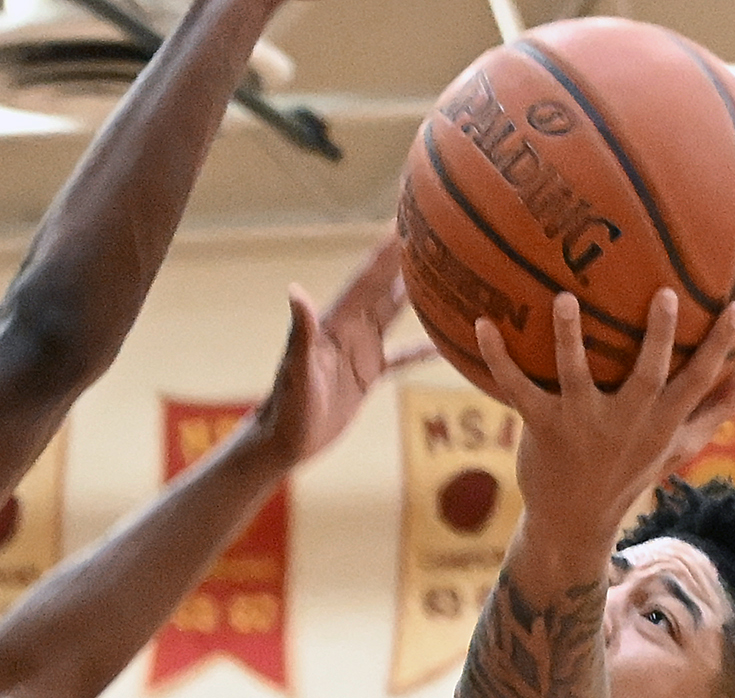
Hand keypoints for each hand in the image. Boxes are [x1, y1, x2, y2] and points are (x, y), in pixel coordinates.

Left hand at [249, 234, 432, 465]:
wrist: (284, 441)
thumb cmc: (287, 409)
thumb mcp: (297, 372)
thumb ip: (301, 332)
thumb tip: (295, 291)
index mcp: (337, 322)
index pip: (368, 277)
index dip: (387, 248)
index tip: (407, 218)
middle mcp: (352, 328)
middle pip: (386, 285)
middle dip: (408, 256)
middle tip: (439, 229)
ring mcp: (362, 349)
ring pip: (396, 312)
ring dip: (419, 292)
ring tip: (449, 271)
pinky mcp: (368, 373)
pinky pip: (402, 355)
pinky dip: (424, 347)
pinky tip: (449, 341)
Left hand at [475, 290, 734, 543]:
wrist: (574, 521)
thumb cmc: (630, 472)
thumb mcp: (679, 445)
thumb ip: (718, 407)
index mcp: (661, 421)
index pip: (699, 382)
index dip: (720, 347)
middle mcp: (625, 421)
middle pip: (647, 375)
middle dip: (658, 337)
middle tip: (665, 294)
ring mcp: (582, 424)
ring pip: (576, 375)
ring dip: (569, 337)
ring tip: (563, 298)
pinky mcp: (542, 426)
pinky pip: (517, 387)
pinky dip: (498, 358)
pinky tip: (483, 323)